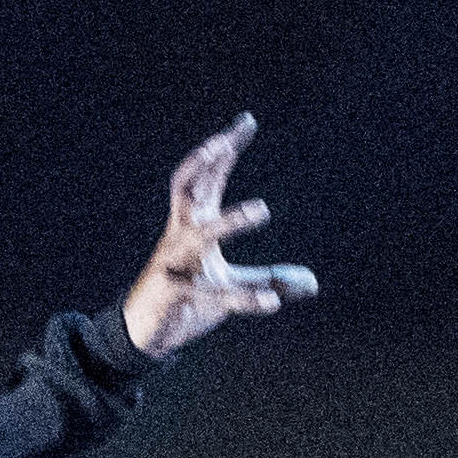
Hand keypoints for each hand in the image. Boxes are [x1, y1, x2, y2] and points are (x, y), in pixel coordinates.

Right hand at [119, 114, 316, 360]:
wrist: (144, 335)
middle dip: (204, 162)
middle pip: (187, 187)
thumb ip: (270, 279)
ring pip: (202, 234)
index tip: (247, 122)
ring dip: (231, 221)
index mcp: (193, 224)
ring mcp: (175, 262)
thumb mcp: (233, 285)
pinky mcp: (176, 293)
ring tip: (263, 209)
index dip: (226, 149)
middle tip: (226, 141)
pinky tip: (272, 302)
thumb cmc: (187, 300)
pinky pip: (215, 293)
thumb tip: (312, 282)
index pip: (209, 177)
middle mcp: (181, 235)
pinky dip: (245, 298)